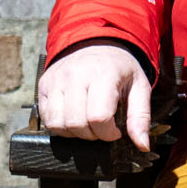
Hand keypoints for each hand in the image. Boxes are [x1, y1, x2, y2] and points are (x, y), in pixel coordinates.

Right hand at [38, 45, 153, 150]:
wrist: (95, 43)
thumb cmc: (119, 68)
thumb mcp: (138, 88)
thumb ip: (140, 117)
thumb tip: (142, 144)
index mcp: (103, 74)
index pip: (98, 117)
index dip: (107, 133)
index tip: (114, 131)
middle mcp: (75, 75)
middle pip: (77, 124)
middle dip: (92, 135)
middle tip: (101, 127)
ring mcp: (56, 80)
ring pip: (58, 124)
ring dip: (74, 133)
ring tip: (86, 123)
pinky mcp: (44, 85)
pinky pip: (46, 119)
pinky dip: (59, 126)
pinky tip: (73, 118)